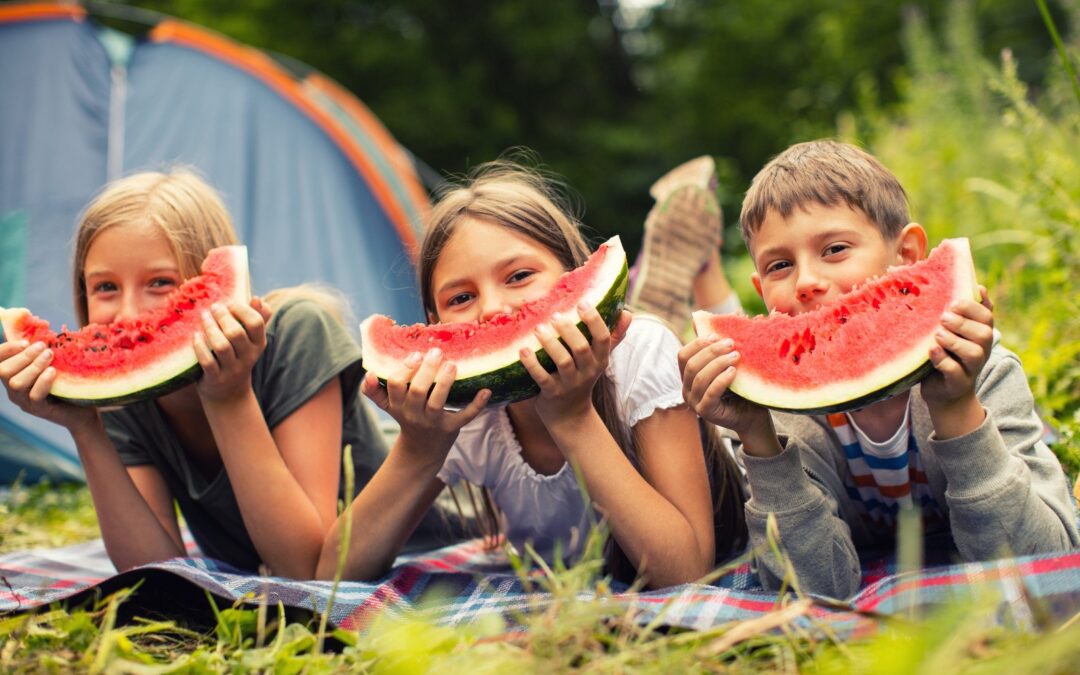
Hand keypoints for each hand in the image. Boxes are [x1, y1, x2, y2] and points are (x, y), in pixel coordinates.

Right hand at [0, 340, 98, 431]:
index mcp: (14, 376)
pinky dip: (42, 381)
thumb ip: (41, 351)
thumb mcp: (53, 363)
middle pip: (3, 372)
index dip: (5, 350)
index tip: (25, 341)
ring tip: (49, 355)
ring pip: (16, 383)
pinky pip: (34, 396)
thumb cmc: (68, 382)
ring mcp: (25, 402)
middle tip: (42, 347)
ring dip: (33, 366)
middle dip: (23, 356)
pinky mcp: (40, 410)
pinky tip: (53, 371)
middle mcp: (14, 390)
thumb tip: (40, 328)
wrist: (85, 410)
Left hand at [193, 298, 270, 403]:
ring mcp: (232, 370)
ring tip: (203, 317)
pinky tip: (195, 336)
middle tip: (212, 307)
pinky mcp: (215, 379)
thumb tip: (258, 299)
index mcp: (259, 344)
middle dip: (222, 317)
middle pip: (236, 333)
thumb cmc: (237, 357)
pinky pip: (207, 361)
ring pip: (221, 346)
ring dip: (210, 329)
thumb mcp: (250, 342)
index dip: (242, 309)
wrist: (229, 394)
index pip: (256, 323)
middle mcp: (248, 357)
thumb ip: (256, 320)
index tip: (229, 303)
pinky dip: (200, 347)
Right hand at [362, 348, 488, 457]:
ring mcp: (432, 422)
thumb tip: (367, 373)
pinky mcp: (451, 428)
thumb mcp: (390, 406)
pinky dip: (477, 404)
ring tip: (452, 364)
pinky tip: (486, 390)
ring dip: (445, 382)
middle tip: (436, 352)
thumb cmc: (408, 418)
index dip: (404, 369)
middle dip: (426, 370)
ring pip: (437, 402)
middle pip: (417, 391)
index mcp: (398, 405)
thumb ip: (375, 391)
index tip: (415, 355)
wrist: (422, 450)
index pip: (395, 385)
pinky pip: (464, 417)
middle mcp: (413, 414)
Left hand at [520, 304, 630, 424]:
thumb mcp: (599, 360)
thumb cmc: (583, 377)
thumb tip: (628, 313)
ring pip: (563, 361)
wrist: (569, 415)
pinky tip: (523, 350)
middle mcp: (587, 372)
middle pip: (581, 348)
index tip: (582, 303)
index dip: (594, 320)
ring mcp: (569, 383)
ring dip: (550, 343)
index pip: (603, 338)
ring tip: (537, 328)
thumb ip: (612, 336)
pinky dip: (532, 363)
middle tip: (554, 314)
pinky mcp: (552, 393)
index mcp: (600, 360)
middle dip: (568, 330)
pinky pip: (541, 377)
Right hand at [678, 333, 767, 434]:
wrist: (752, 415)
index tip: (716, 336)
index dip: (698, 343)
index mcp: (688, 376)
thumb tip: (700, 317)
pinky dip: (721, 380)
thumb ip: (716, 347)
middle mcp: (686, 389)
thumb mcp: (727, 364)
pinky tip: (733, 372)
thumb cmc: (740, 388)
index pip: (683, 355)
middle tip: (731, 344)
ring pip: (700, 377)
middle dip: (711, 351)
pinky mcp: (706, 412)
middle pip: (691, 364)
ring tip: (736, 356)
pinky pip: (710, 393)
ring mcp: (694, 402)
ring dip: (718, 363)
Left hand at [921, 286, 994, 411]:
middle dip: (963, 323)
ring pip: (973, 353)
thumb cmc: (948, 356)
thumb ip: (967, 313)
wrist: (945, 394)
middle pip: (983, 334)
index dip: (972, 307)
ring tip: (937, 335)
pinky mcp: (957, 384)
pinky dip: (943, 359)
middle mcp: (981, 352)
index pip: (986, 316)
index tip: (953, 303)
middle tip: (943, 318)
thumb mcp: (957, 333)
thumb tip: (979, 287)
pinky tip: (931, 350)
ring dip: (954, 341)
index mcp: (981, 335)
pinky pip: (954, 371)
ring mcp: (971, 369)